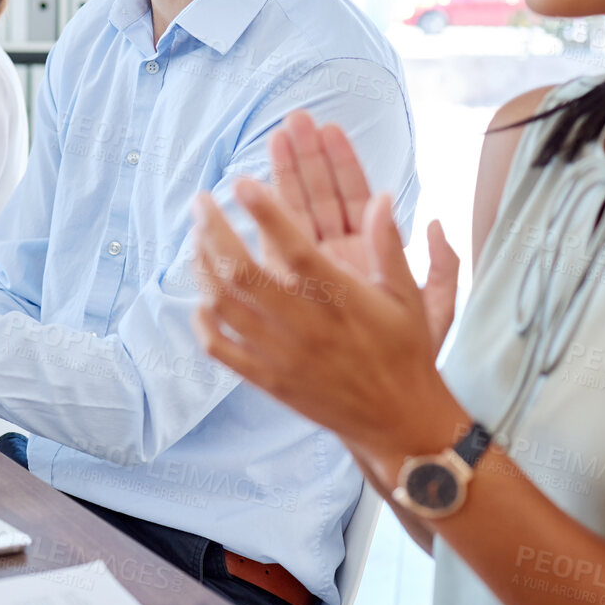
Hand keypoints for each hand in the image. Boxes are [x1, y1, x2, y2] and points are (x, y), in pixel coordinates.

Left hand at [190, 180, 465, 478]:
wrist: (398, 423)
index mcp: (340, 300)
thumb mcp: (409, 298)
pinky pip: (221, 349)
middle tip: (200, 202)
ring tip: (195, 239)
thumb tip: (382, 197)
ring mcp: (281, 355)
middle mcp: (305, 326)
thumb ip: (390, 246)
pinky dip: (203, 322)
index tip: (241, 181)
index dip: (266, 212)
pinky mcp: (268, 380)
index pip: (295, 247)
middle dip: (214, 231)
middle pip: (243, 273)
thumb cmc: (405, 354)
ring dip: (202, 268)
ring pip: (224, 306)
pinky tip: (200, 297)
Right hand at [267, 110, 461, 347]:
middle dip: (306, 159)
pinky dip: (257, 230)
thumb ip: (442, 269)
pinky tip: (249, 197)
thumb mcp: (433, 314)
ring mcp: (306, 276)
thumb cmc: (410, 357)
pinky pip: (269, 256)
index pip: (353, 198)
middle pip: (317, 199)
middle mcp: (336, 260)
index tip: (329, 128)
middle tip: (293, 121)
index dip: (343, 163)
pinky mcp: (285, 296)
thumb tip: (437, 225)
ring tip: (272, 141)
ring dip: (282, 180)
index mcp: (368, 256)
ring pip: (290, 220)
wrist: (384, 403)